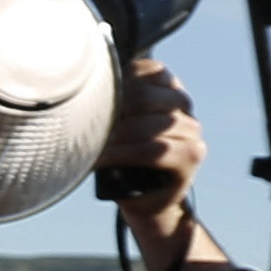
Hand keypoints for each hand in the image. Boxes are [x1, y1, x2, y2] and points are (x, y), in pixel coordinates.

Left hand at [98, 55, 204, 217]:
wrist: (145, 200)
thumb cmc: (123, 160)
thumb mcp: (116, 125)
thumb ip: (111, 104)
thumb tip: (79, 90)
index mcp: (168, 91)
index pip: (147, 70)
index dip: (118, 82)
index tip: (95, 98)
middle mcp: (184, 108)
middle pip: (143, 97)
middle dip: (112, 111)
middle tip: (87, 125)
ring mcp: (191, 132)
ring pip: (146, 125)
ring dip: (113, 136)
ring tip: (90, 146)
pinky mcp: (190, 157)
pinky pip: (153, 150)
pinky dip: (122, 154)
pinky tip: (102, 160)